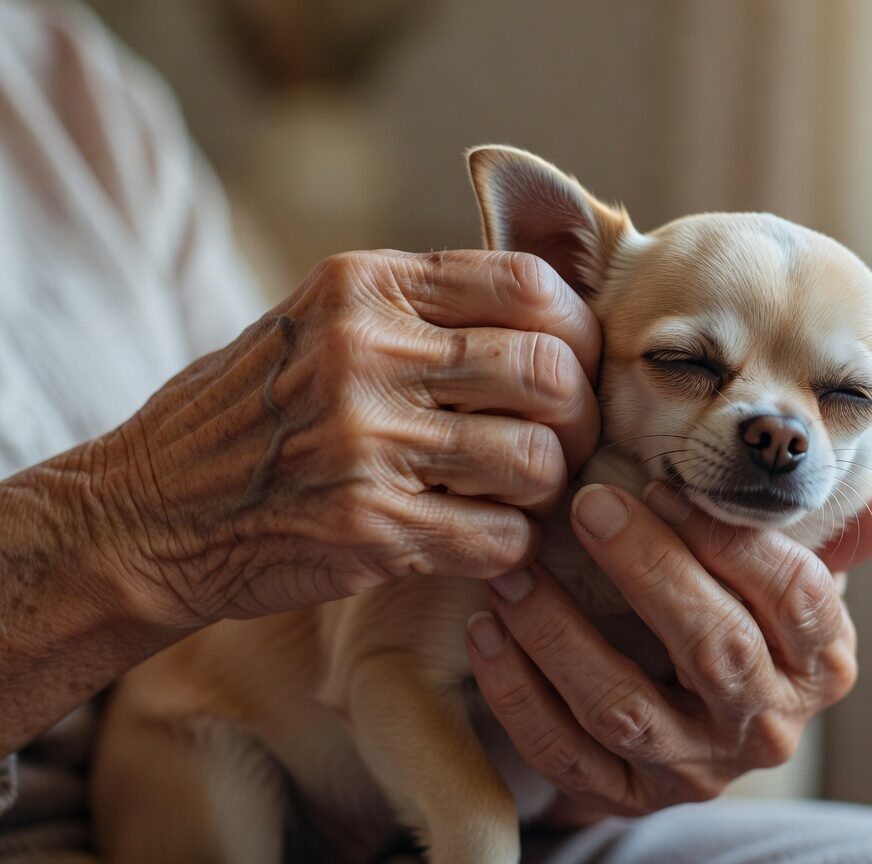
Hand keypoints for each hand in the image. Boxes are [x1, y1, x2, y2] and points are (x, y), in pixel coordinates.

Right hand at [87, 250, 599, 628]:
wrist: (142, 514)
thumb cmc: (246, 416)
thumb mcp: (316, 321)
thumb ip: (419, 309)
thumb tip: (549, 314)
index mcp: (362, 285)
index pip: (527, 284)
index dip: (577, 330)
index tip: (574, 365)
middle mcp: (365, 353)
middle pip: (549, 371)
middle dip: (582, 415)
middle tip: (569, 441)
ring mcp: (365, 443)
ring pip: (537, 460)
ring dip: (549, 488)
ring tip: (524, 495)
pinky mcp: (368, 528)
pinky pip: (502, 537)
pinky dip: (514, 546)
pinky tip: (487, 539)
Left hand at [466, 482, 871, 817]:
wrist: (692, 728)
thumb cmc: (744, 626)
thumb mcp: (789, 590)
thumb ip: (826, 548)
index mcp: (821, 663)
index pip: (795, 597)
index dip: (731, 540)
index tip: (667, 486)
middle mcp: (767, 723)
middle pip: (716, 648)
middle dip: (649, 571)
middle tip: (587, 507)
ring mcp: (694, 769)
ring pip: (627, 706)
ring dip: (562, 634)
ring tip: (515, 572)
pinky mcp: (628, 797)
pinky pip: (566, 753)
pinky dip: (519, 695)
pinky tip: (488, 634)